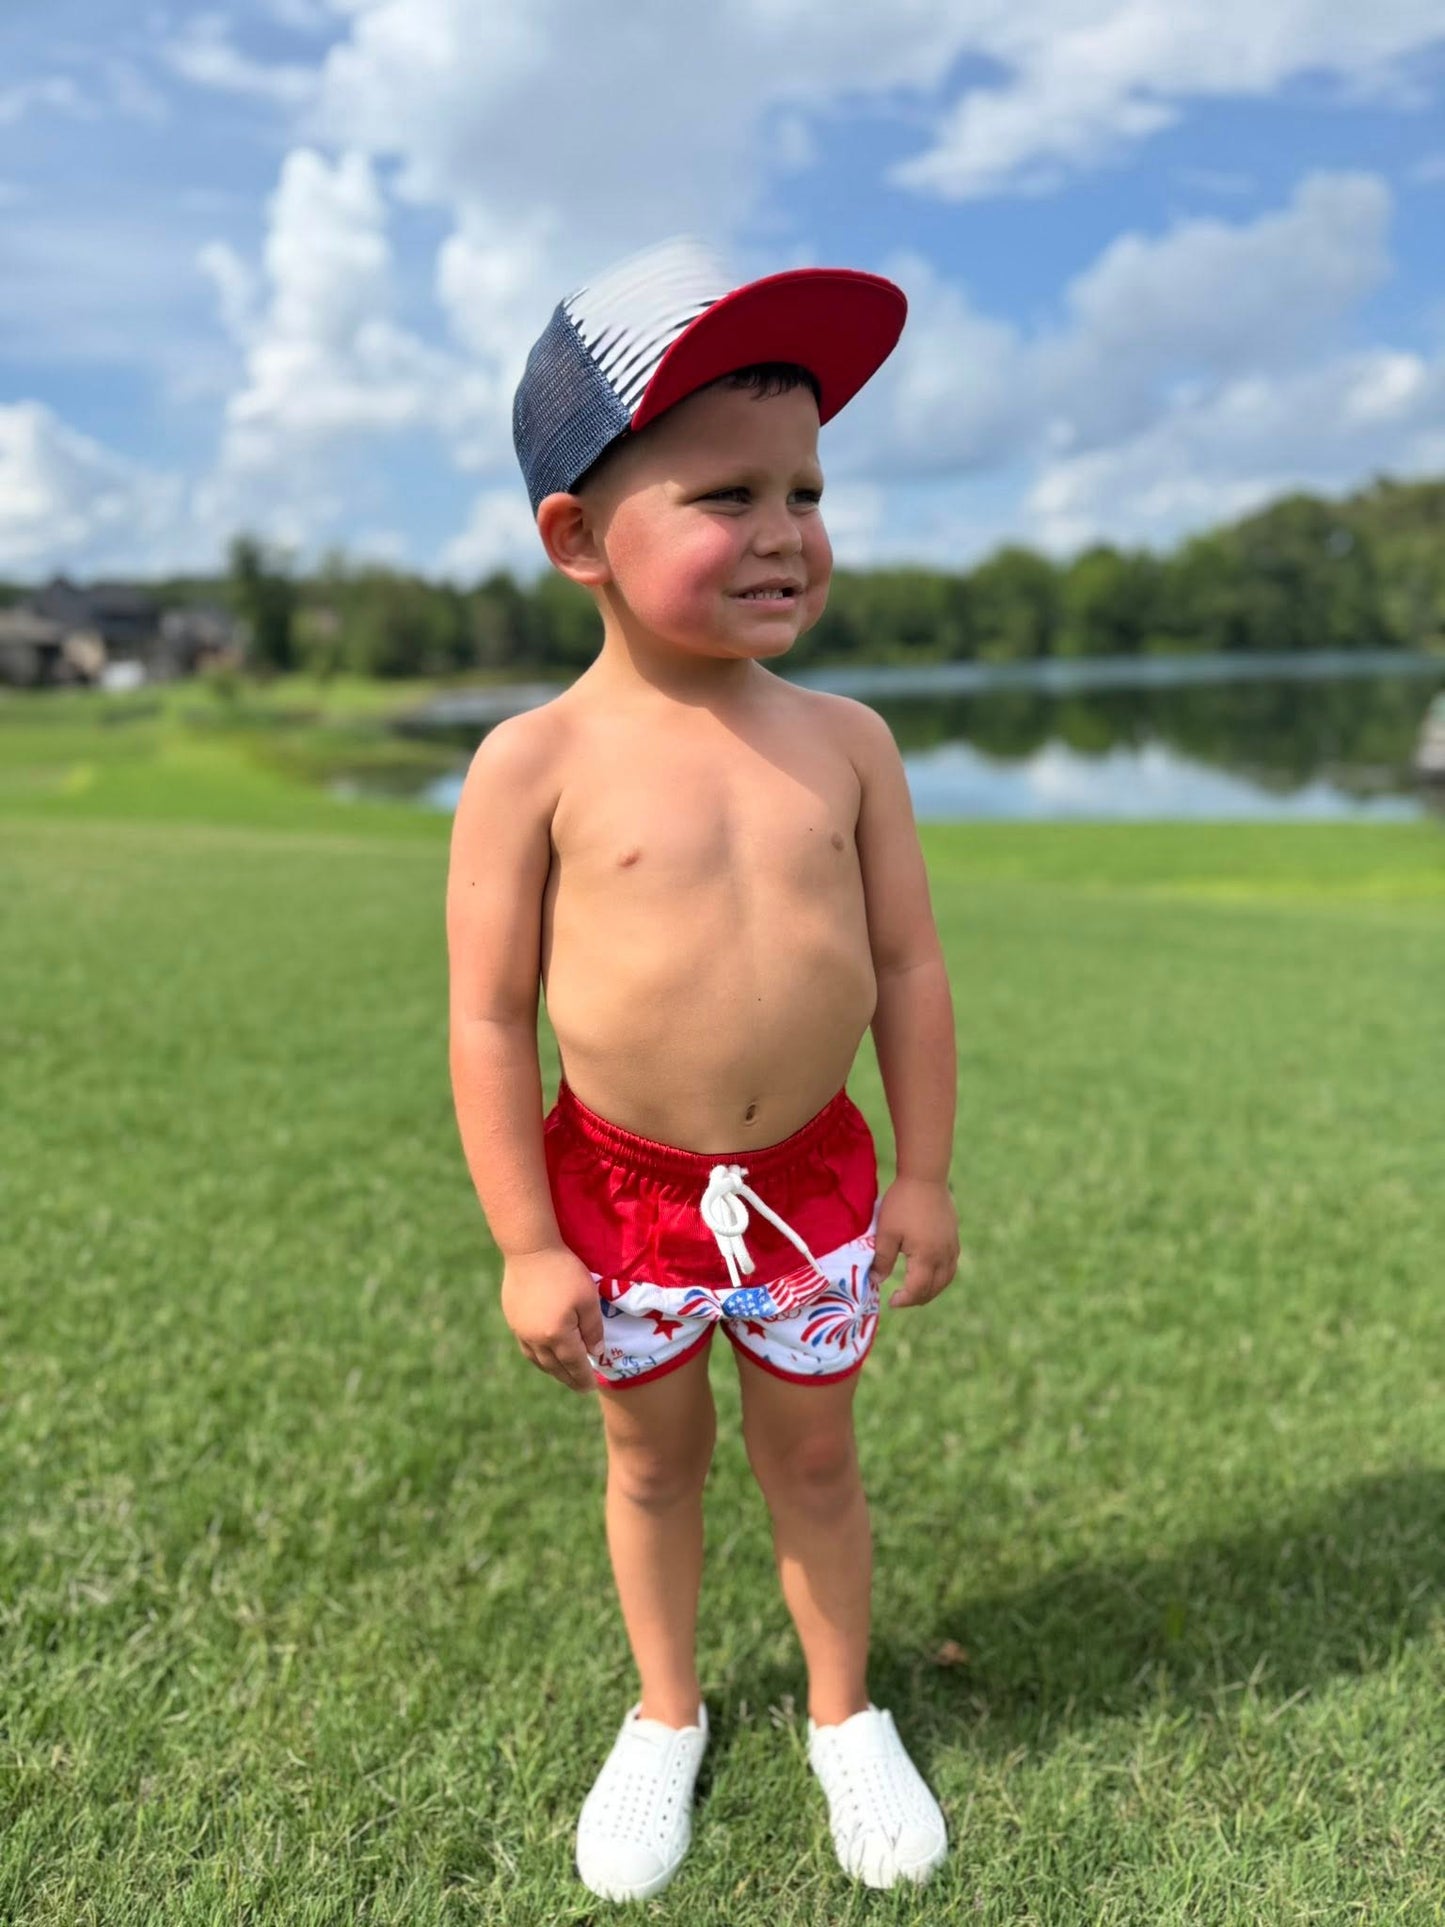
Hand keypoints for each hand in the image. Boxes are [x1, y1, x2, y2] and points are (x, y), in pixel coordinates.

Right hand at [500, 1246, 606, 1392]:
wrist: (530, 1250)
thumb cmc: (565, 1272)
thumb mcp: (588, 1298)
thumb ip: (593, 1329)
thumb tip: (595, 1353)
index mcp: (557, 1334)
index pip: (574, 1363)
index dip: (583, 1377)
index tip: (591, 1387)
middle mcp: (536, 1338)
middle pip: (555, 1367)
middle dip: (569, 1379)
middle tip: (580, 1387)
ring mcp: (521, 1331)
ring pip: (538, 1360)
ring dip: (553, 1371)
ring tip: (564, 1375)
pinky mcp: (513, 1320)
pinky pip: (527, 1349)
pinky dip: (539, 1358)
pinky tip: (545, 1356)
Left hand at [868, 1176, 958, 1308]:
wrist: (925, 1177)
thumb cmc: (902, 1204)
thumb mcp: (886, 1233)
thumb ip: (882, 1260)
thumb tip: (877, 1281)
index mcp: (926, 1257)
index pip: (918, 1289)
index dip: (905, 1299)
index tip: (891, 1301)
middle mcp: (943, 1255)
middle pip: (934, 1288)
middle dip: (917, 1298)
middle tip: (901, 1299)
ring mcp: (952, 1247)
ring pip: (946, 1279)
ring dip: (931, 1290)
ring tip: (915, 1291)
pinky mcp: (954, 1238)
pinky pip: (951, 1266)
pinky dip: (941, 1277)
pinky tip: (930, 1273)